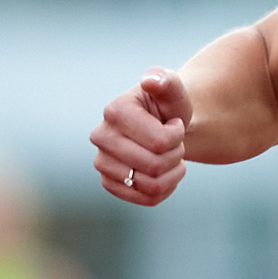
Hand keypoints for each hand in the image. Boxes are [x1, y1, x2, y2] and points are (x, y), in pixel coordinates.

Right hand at [91, 67, 189, 205]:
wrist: (164, 125)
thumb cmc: (168, 105)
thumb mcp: (172, 88)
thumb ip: (164, 80)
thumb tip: (151, 81)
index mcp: (114, 111)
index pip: (159, 142)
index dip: (176, 135)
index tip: (174, 124)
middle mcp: (100, 138)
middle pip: (154, 166)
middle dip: (176, 155)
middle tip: (174, 142)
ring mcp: (102, 163)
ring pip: (152, 185)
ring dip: (173, 172)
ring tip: (171, 156)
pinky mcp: (109, 184)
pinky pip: (148, 199)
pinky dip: (166, 188)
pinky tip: (165, 173)